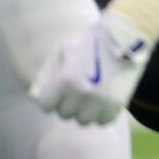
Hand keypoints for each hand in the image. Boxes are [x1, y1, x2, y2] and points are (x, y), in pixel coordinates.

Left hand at [29, 8, 155, 124]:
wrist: (123, 37)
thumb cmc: (88, 43)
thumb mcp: (60, 53)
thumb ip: (44, 76)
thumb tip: (35, 98)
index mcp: (64, 79)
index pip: (46, 106)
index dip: (51, 99)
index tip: (59, 92)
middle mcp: (81, 93)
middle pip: (65, 114)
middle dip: (68, 104)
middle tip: (77, 91)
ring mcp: (101, 100)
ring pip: (84, 121)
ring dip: (85, 112)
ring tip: (90, 98)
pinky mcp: (117, 103)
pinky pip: (103, 121)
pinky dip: (102, 114)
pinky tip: (103, 101)